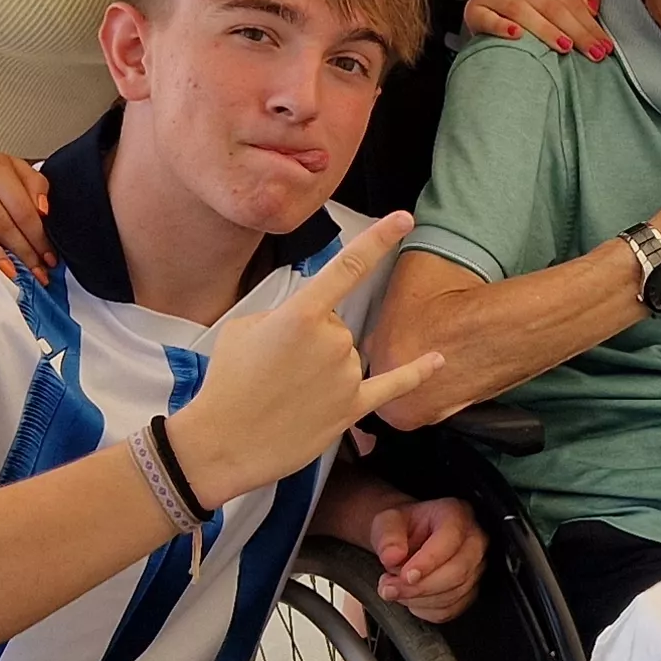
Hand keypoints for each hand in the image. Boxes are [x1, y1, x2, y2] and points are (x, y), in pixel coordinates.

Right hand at [170, 212, 444, 501]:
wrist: (223, 442)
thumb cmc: (227, 383)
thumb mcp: (244, 328)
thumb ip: (284, 315)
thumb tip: (307, 324)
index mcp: (302, 314)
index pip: (348, 266)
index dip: (379, 238)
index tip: (403, 218)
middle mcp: (332, 341)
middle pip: (335, 324)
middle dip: (311, 340)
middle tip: (276, 366)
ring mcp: (345, 375)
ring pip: (346, 355)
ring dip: (323, 367)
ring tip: (286, 390)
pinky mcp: (351, 408)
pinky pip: (390, 386)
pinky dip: (415, 373)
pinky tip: (436, 361)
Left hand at [366, 497, 484, 622]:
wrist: (408, 539)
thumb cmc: (404, 527)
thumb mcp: (387, 522)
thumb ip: (387, 537)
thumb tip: (392, 556)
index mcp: (456, 514)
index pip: (450, 539)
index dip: (428, 562)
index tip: (404, 575)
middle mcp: (473, 540)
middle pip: (457, 572)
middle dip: (419, 587)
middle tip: (390, 587)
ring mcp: (476, 567)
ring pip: (453, 594)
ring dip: (418, 599)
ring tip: (394, 589)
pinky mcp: (470, 591)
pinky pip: (450, 609)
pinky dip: (425, 609)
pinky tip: (410, 598)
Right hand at [462, 0, 609, 58]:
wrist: (488, 15)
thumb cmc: (528, 8)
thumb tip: (593, 5)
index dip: (589, 22)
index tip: (605, 45)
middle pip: (549, 5)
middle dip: (575, 31)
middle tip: (592, 53)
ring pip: (521, 10)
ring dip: (545, 30)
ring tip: (564, 48)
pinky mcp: (474, 9)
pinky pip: (488, 18)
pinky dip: (503, 27)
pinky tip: (517, 37)